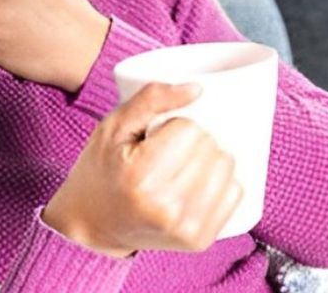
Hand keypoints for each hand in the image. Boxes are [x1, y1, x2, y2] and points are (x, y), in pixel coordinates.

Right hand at [42, 82, 243, 257]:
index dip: (175, 125)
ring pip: (227, 166)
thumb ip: (152, 98)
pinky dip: (220, 181)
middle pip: (210, 147)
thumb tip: (197, 89)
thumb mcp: (114, 127)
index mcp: (141, 177)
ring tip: (181, 167)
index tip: (157, 138)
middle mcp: (166, 207)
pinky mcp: (200, 240)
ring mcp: (186, 228)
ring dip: (210, 159)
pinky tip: (196, 184)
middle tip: (167, 153)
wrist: (92, 225)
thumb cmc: (102, 171)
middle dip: (194, 141)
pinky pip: (235, 191)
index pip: (190, 129)